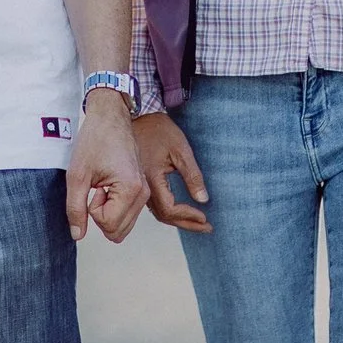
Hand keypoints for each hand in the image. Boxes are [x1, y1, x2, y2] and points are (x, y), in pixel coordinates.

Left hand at [66, 92, 145, 242]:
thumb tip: (77, 235)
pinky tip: (107, 187)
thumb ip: (75, 208)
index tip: (94, 188)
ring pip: (122, 227)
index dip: (93, 211)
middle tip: (96, 190)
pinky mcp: (142, 190)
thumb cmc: (95, 139)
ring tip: (102, 187)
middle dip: (101, 216)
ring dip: (107, 213)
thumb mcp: (77, 175)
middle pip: (118, 232)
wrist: (110, 117)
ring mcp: (144, 192)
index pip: (109, 225)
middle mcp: (143, 193)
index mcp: (131, 189)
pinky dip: (113, 209)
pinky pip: (127, 215)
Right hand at [134, 112, 209, 232]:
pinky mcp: (139, 181)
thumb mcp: (180, 149)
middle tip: (206, 227)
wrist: (136, 115)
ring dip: (178, 220)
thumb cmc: (158, 129)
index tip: (205, 218)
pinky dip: (168, 211)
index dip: (187, 216)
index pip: (169, 209)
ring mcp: (139, 185)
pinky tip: (180, 210)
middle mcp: (141, 186)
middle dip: (186, 223)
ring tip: (197, 222)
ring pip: (157, 212)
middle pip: (163, 215)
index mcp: (151, 178)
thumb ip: (192, 175)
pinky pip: (153, 204)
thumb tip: (203, 200)